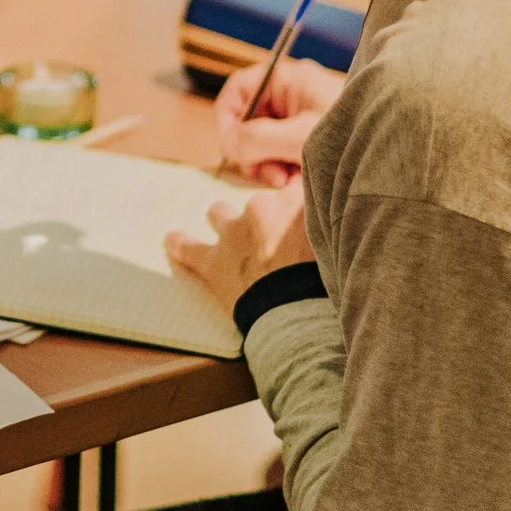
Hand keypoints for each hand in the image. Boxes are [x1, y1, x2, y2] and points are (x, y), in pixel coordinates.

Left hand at [164, 179, 313, 315]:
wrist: (301, 320)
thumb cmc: (328, 286)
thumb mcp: (340, 245)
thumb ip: (327, 223)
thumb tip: (327, 217)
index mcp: (296, 201)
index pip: (295, 189)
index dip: (297, 208)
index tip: (301, 222)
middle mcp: (262, 208)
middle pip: (262, 205)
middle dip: (267, 222)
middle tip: (281, 248)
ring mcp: (233, 233)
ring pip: (220, 214)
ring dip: (226, 224)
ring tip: (234, 243)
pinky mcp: (213, 261)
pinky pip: (188, 249)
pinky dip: (179, 246)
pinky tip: (170, 240)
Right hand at [215, 57, 346, 186]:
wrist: (393, 155)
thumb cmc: (351, 137)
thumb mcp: (299, 138)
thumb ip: (257, 139)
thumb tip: (227, 144)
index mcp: (290, 80)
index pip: (239, 88)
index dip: (226, 116)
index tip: (227, 146)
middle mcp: (293, 97)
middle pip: (248, 120)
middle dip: (252, 151)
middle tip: (267, 174)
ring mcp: (301, 119)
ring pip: (263, 143)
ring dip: (268, 166)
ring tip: (288, 182)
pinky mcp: (309, 142)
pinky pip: (282, 156)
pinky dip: (285, 171)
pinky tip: (299, 184)